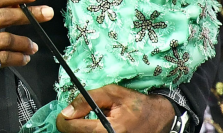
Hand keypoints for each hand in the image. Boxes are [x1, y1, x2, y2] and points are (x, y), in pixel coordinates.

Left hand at [56, 84, 174, 132]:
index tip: (64, 114)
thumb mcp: (112, 93)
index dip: (64, 120)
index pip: (75, 129)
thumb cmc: (136, 104)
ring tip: (88, 120)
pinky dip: (90, 132)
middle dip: (73, 125)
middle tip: (76, 116)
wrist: (158, 118)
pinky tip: (95, 126)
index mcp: (110, 130)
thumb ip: (87, 99)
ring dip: (81, 129)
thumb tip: (68, 110)